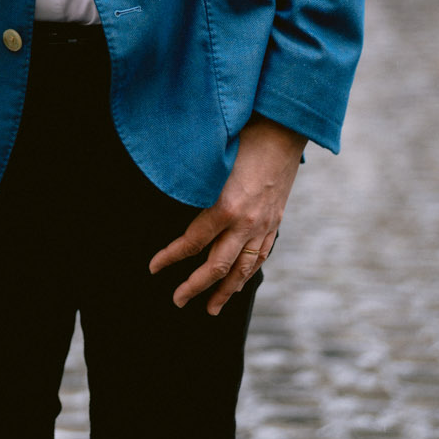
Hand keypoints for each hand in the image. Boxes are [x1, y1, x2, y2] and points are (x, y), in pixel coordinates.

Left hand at [149, 116, 302, 314]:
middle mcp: (246, 223)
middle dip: (195, 286)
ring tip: (212, 308)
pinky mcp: (275, 221)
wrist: (284, 130)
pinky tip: (239, 282)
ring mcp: (263, 225)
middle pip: (217, 266)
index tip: (154, 268)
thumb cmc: (244, 136)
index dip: (171, 257)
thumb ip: (195, 182)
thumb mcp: (213, 158)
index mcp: (226, 207)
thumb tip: (170, 190)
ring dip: (226, 291)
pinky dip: (248, 273)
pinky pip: (260, 255)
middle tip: (178, 301)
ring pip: (243, 268)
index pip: (193, 242)